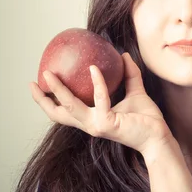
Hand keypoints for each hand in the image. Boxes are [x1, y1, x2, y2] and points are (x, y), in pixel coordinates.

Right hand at [29, 52, 171, 154]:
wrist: (159, 136)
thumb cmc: (146, 119)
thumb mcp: (135, 92)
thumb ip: (128, 75)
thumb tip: (123, 55)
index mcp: (91, 118)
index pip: (63, 112)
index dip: (47, 101)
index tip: (36, 86)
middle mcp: (89, 124)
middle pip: (57, 114)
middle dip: (41, 99)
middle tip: (33, 81)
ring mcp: (96, 125)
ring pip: (69, 107)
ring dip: (58, 90)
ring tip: (49, 73)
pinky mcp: (107, 124)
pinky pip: (99, 99)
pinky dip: (97, 83)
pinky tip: (94, 68)